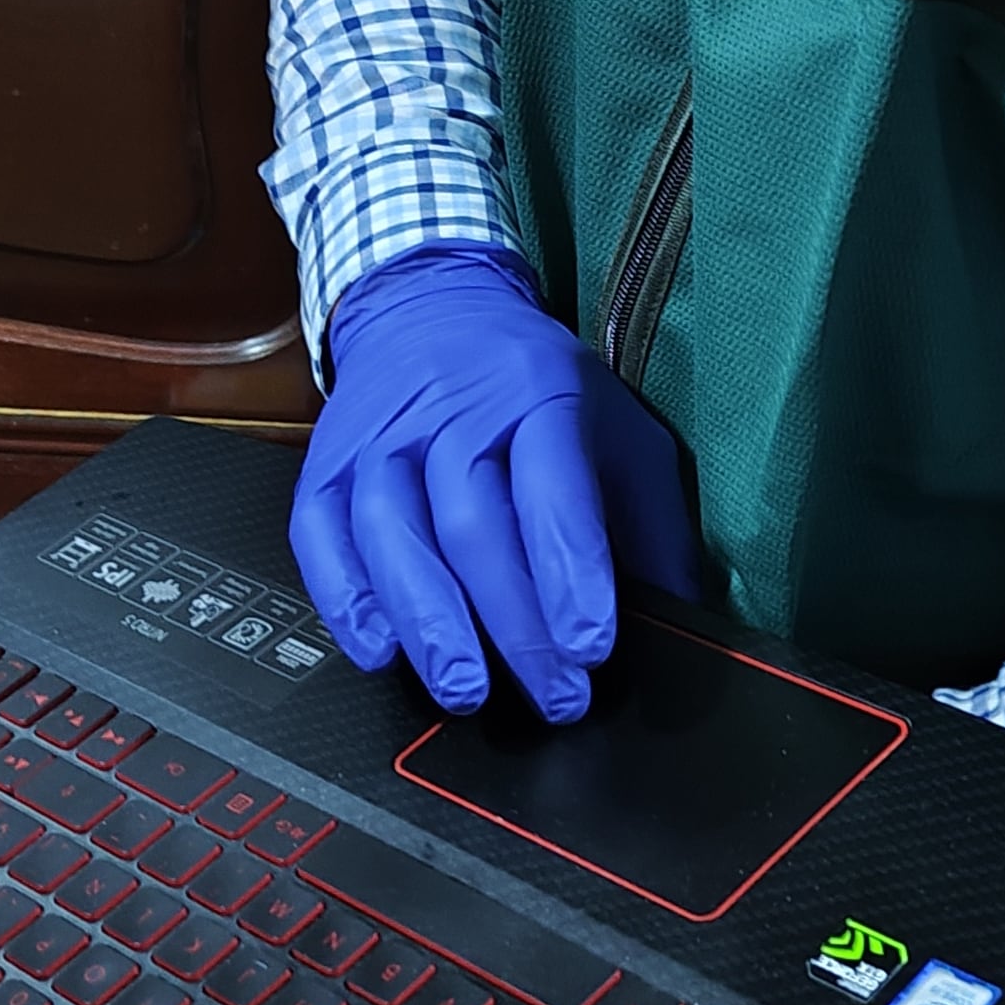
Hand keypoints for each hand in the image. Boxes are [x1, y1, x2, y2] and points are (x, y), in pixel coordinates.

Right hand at [290, 244, 697, 721]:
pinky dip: (347, 600)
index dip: (569, 573)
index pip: (552, 489)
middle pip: (473, 525)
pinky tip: (381, 650)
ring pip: (391, 533)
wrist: (430, 307)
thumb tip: (682, 625)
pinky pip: (321, 536)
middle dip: (514, 624)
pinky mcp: (327, 463)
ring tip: (464, 690)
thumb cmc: (535, 387)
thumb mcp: (618, 429)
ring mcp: (381, 437)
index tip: (591, 647)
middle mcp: (453, 411)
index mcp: (540, 394)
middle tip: (551, 697)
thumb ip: (651, 524)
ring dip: (428, 623)